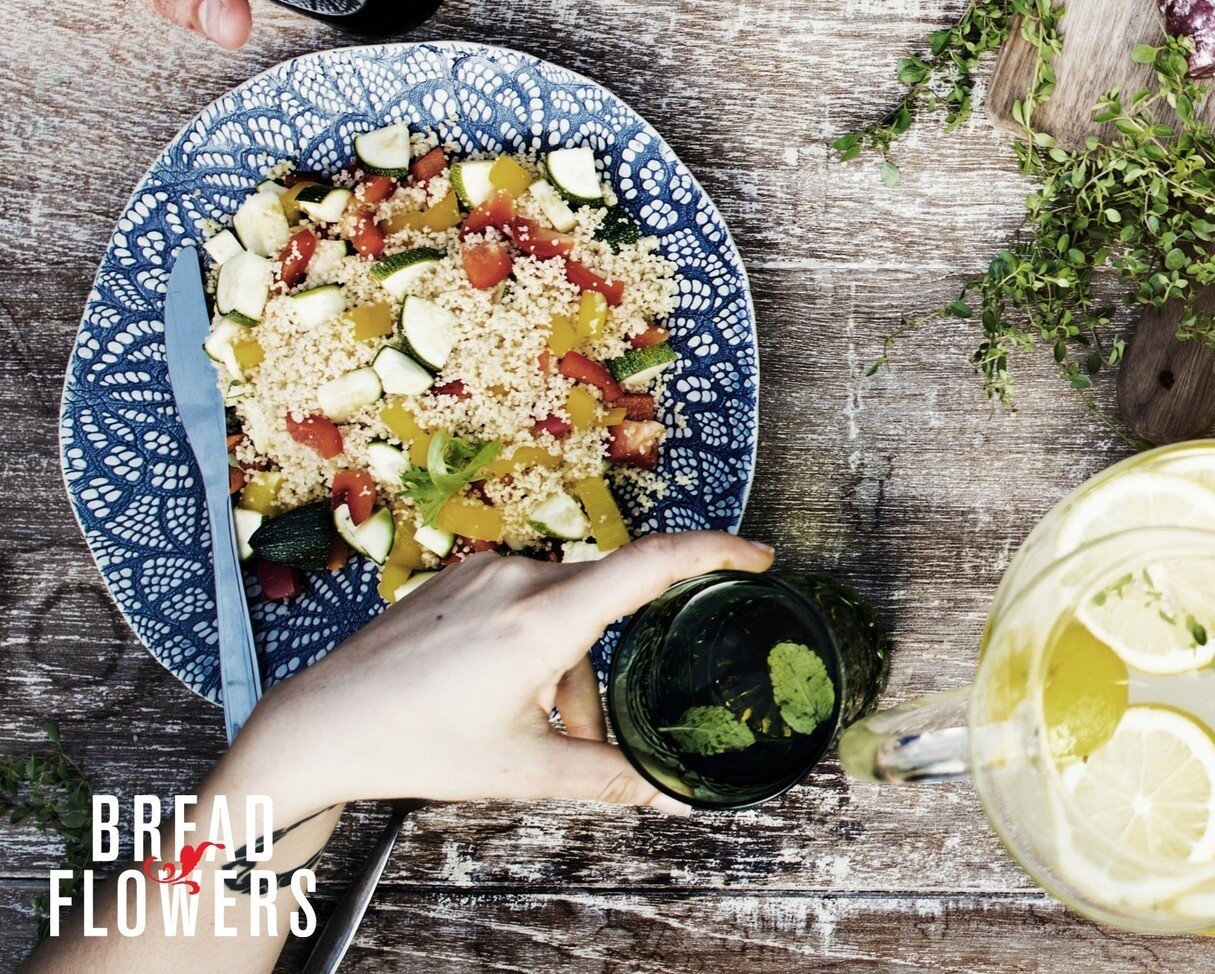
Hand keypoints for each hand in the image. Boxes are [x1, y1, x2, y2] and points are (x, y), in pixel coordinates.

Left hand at [236, 532, 774, 815]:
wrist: (322, 721)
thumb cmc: (417, 746)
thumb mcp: (522, 771)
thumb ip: (608, 779)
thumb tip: (673, 796)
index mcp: (542, 619)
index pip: (651, 565)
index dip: (714, 552)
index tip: (757, 555)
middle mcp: (518, 578)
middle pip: (603, 609)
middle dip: (603, 677)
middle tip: (581, 741)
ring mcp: (485, 571)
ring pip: (562, 612)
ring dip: (565, 670)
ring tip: (525, 733)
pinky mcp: (460, 576)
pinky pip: (523, 601)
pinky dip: (533, 649)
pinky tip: (492, 696)